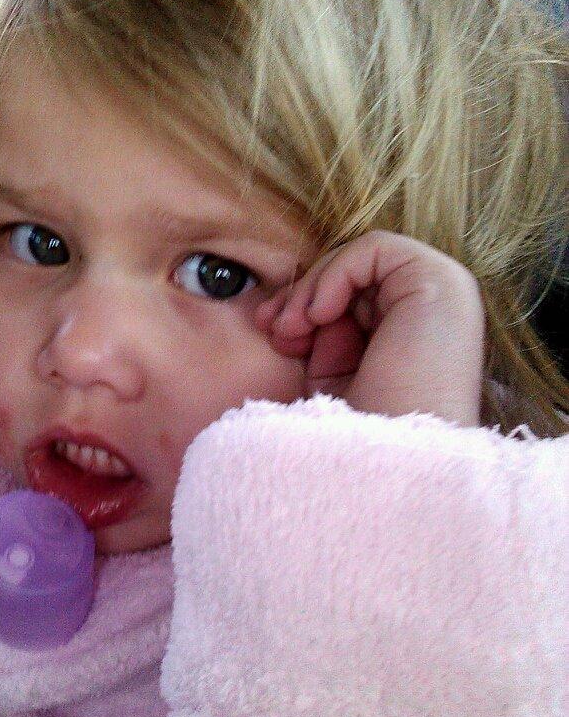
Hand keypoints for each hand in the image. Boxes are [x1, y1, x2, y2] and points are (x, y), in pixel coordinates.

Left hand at [253, 231, 485, 424]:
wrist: (391, 466)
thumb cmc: (358, 433)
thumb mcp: (331, 376)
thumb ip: (320, 335)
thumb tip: (291, 311)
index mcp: (415, 333)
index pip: (353, 296)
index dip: (304, 306)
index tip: (271, 333)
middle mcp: (435, 309)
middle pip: (354, 276)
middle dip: (302, 296)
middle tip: (272, 328)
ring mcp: (444, 292)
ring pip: (360, 260)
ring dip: (313, 287)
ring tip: (291, 330)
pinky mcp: (441, 281)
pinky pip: (374, 250)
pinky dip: (335, 276)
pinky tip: (318, 316)